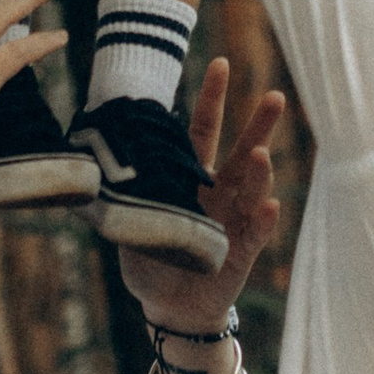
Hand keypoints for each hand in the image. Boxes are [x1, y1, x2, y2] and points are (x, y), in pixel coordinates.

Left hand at [120, 58, 285, 337]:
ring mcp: (235, 220)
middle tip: (275, 96)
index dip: (212, 99)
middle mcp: (219, 194)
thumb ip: (124, 199)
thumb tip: (98, 167)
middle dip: (258, 124)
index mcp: (191, 180)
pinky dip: (263, 219)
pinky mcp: (242, 252)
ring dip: (258, 170)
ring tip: (259, 152)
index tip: (220, 63)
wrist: (170, 310)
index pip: (203, 131)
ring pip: (253, 187)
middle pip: (241, 150)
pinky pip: (256, 232)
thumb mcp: (129, 228)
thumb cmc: (150, 264)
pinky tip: (269, 204)